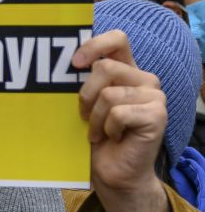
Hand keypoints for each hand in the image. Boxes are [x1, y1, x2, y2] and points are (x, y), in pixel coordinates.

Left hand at [74, 28, 172, 211]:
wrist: (113, 173)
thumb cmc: (96, 137)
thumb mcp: (84, 105)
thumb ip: (81, 82)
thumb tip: (55, 66)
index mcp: (126, 70)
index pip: (117, 39)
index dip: (94, 44)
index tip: (75, 63)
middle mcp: (144, 79)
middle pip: (105, 67)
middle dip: (85, 95)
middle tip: (86, 116)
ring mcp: (154, 96)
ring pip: (109, 93)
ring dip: (95, 117)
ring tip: (100, 131)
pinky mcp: (157, 115)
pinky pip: (118, 113)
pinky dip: (107, 128)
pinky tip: (112, 138)